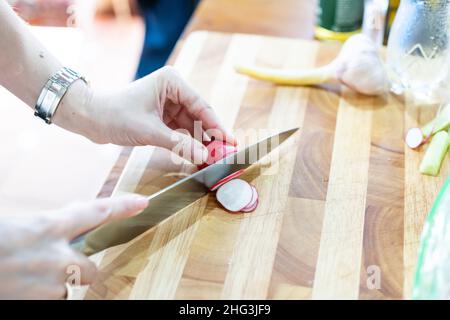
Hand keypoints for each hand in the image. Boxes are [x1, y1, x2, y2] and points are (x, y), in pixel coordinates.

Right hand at [0, 195, 147, 298]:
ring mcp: (48, 285)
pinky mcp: (38, 303)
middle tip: (54, 267)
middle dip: (80, 271)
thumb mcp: (17, 227)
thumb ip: (45, 231)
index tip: (143, 203)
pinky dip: (41, 296)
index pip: (96, 211)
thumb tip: (58, 232)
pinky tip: (22, 287)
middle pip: (91, 269)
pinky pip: (53, 300)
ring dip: (54, 286)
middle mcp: (55, 257)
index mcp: (47, 227)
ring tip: (26, 277)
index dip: (122, 206)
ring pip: (69, 290)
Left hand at [56, 66, 235, 163]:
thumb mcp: (149, 131)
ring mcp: (169, 104)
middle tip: (226, 153)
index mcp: (172, 82)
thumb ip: (180, 144)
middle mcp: (174, 90)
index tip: (230, 142)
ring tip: (216, 158)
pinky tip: (200, 155)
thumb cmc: (114, 115)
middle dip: (212, 136)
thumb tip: (205, 156)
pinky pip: (183, 131)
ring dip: (202, 142)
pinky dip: (190, 144)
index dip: (218, 125)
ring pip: (193, 125)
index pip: (201, 105)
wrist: (91, 119)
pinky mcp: (164, 117)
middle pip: (200, 116)